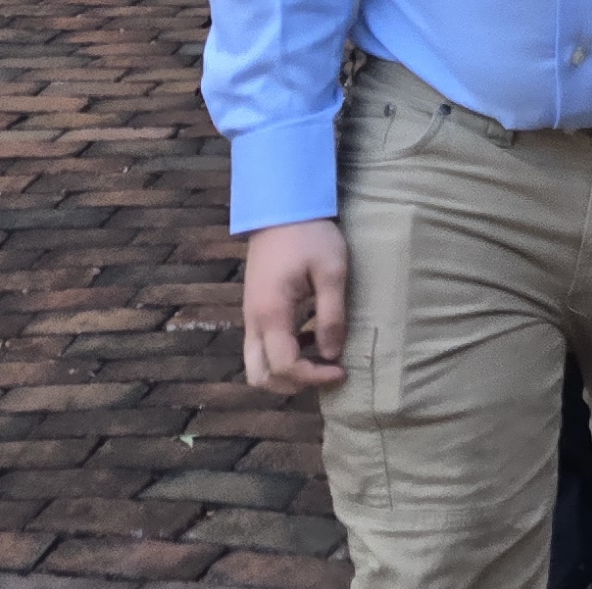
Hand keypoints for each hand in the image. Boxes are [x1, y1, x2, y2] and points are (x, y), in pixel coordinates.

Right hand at [240, 219, 349, 394]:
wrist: (281, 207)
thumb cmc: (310, 235)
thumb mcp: (331, 272)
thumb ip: (331, 316)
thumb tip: (332, 354)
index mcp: (271, 313)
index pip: (285, 367)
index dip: (314, 378)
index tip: (341, 371)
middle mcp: (253, 320)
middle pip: (260, 376)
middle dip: (292, 384)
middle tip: (325, 371)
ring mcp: (250, 315)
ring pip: (257, 363)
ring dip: (286, 369)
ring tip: (321, 352)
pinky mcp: (255, 308)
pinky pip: (261, 345)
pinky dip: (282, 352)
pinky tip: (311, 333)